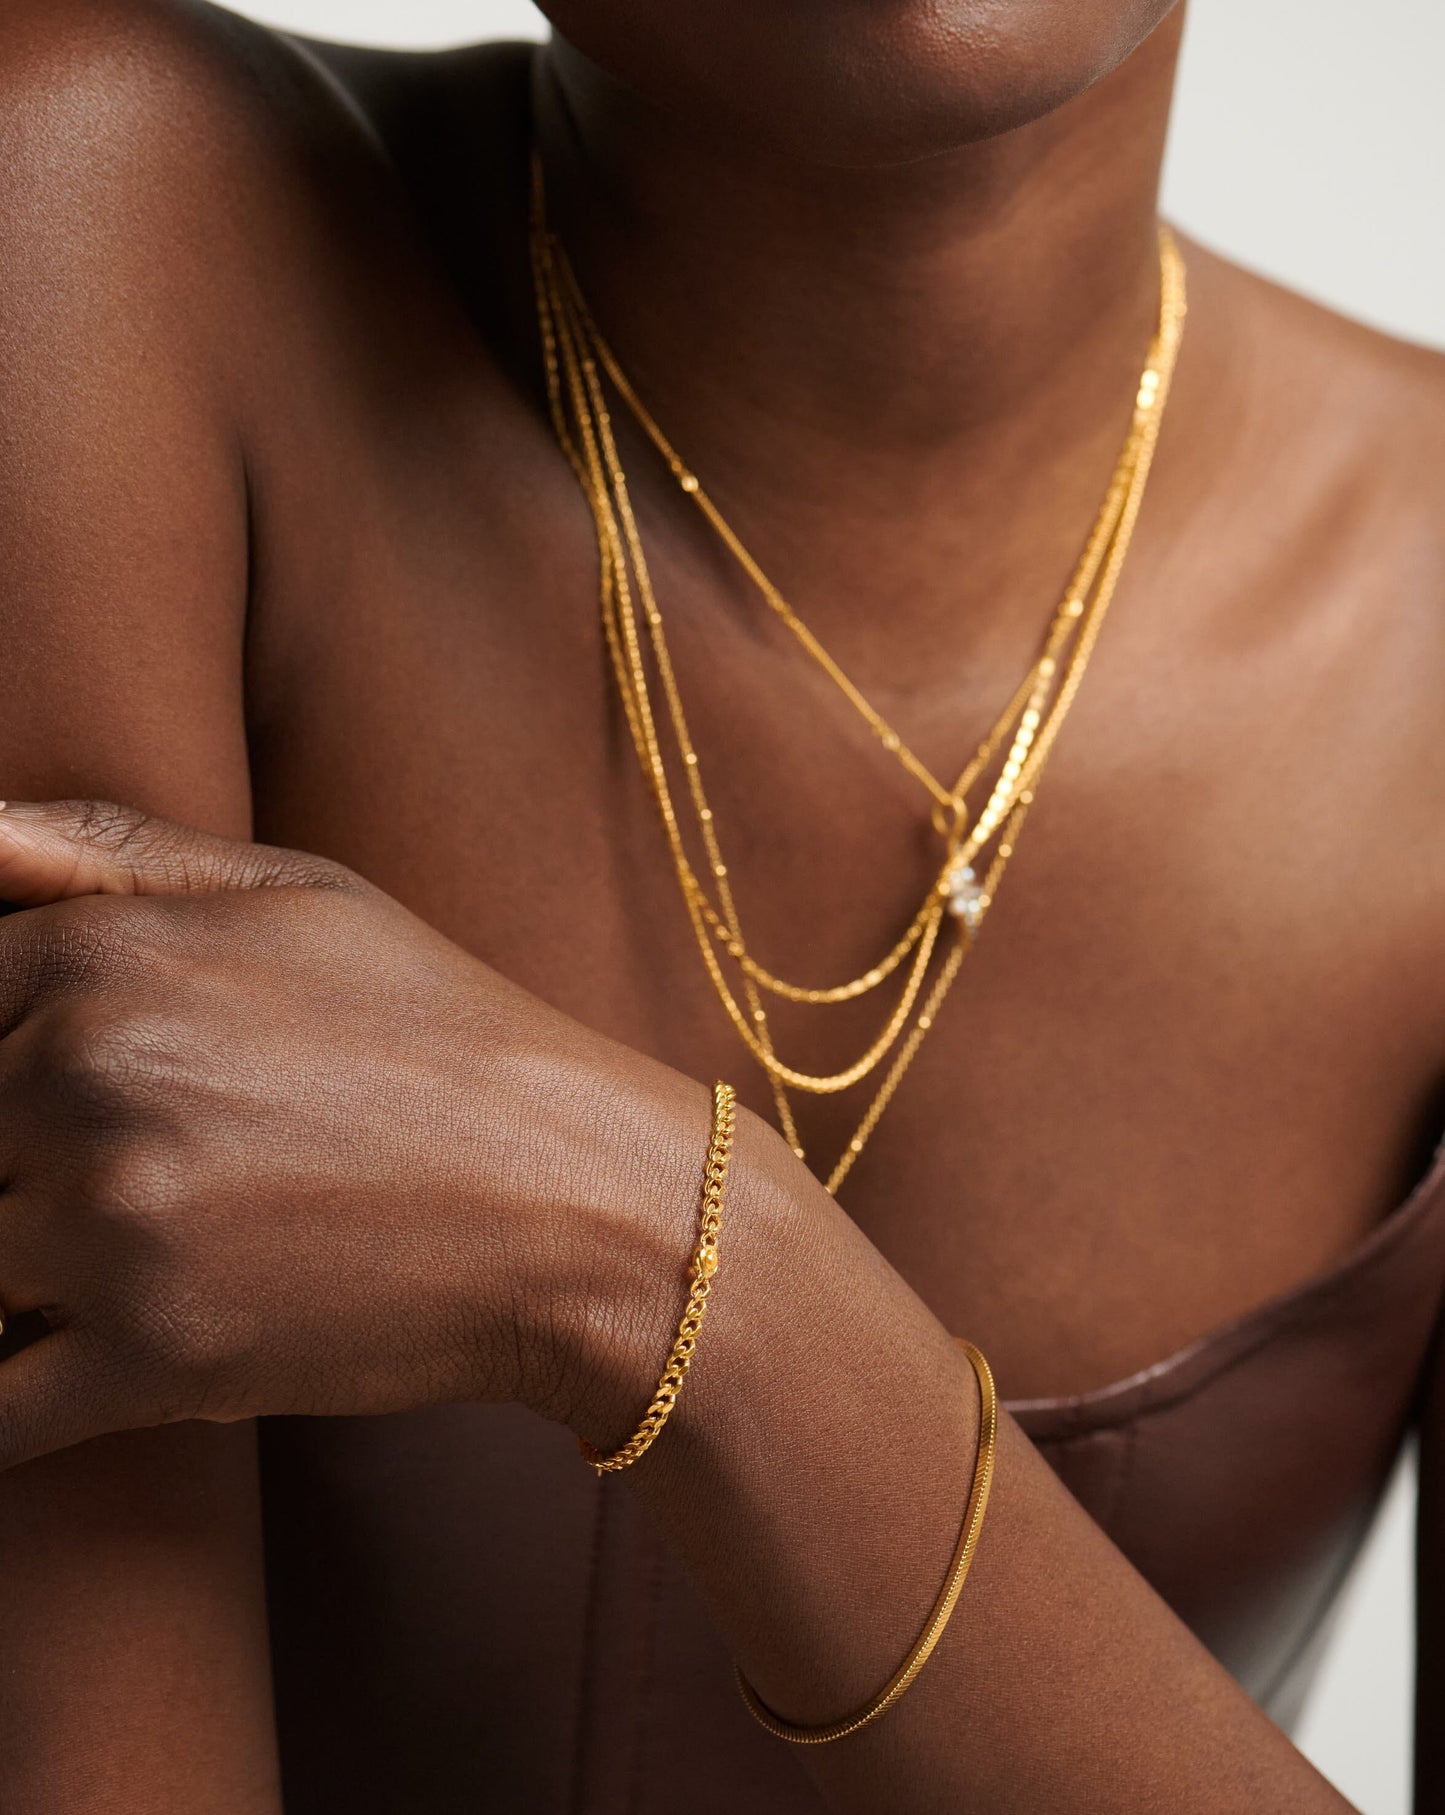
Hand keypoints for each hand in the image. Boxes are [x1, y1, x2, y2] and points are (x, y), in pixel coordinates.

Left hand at [0, 801, 705, 1468]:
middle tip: (147, 1184)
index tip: (60, 1111)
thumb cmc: (442, 1032)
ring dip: (19, 1285)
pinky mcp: (150, 1361)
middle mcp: (84, 1080)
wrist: (576, 1197)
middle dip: (13, 1176)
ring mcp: (111, 1227)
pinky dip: (9, 1403)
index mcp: (105, 957)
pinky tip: (81, 1362)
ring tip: (141, 1259)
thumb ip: (104, 848)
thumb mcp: (296, 892)